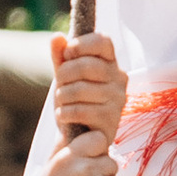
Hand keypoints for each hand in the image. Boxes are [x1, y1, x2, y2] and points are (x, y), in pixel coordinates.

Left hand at [47, 30, 126, 153]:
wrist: (78, 138)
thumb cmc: (74, 103)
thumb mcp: (65, 77)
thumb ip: (61, 57)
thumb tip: (57, 37)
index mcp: (110, 63)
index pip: (103, 41)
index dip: (81, 44)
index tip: (67, 54)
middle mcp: (119, 79)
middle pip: (87, 65)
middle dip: (65, 73)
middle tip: (59, 84)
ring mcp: (118, 100)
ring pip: (81, 89)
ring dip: (62, 96)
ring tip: (60, 102)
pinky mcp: (112, 121)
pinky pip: (81, 111)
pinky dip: (65, 113)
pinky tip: (63, 116)